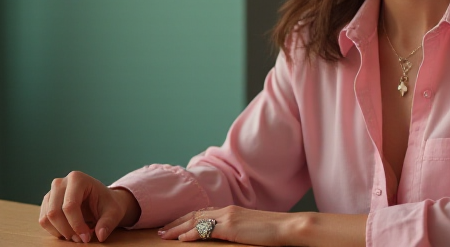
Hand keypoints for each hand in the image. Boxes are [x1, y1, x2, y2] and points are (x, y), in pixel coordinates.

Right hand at [39, 170, 140, 242]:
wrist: (102, 201)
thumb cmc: (107, 204)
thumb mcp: (113, 212)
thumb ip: (108, 223)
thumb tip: (100, 235)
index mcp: (78, 179)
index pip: (70, 206)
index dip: (77, 225)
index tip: (86, 237)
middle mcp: (61, 182)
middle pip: (54, 212)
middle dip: (67, 230)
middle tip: (80, 239)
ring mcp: (51, 192)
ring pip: (46, 217)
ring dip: (60, 232)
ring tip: (75, 237)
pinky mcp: (47, 202)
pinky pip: (43, 220)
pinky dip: (54, 230)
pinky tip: (68, 232)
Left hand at [157, 206, 300, 244]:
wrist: (288, 227)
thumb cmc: (274, 230)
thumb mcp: (252, 227)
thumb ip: (239, 228)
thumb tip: (232, 234)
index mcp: (232, 210)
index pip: (203, 212)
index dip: (187, 218)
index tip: (175, 223)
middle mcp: (227, 210)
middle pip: (194, 215)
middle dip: (176, 222)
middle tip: (162, 229)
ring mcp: (228, 218)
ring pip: (195, 221)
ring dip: (177, 228)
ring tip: (164, 235)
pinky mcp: (230, 227)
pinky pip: (204, 230)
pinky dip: (190, 234)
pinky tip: (180, 239)